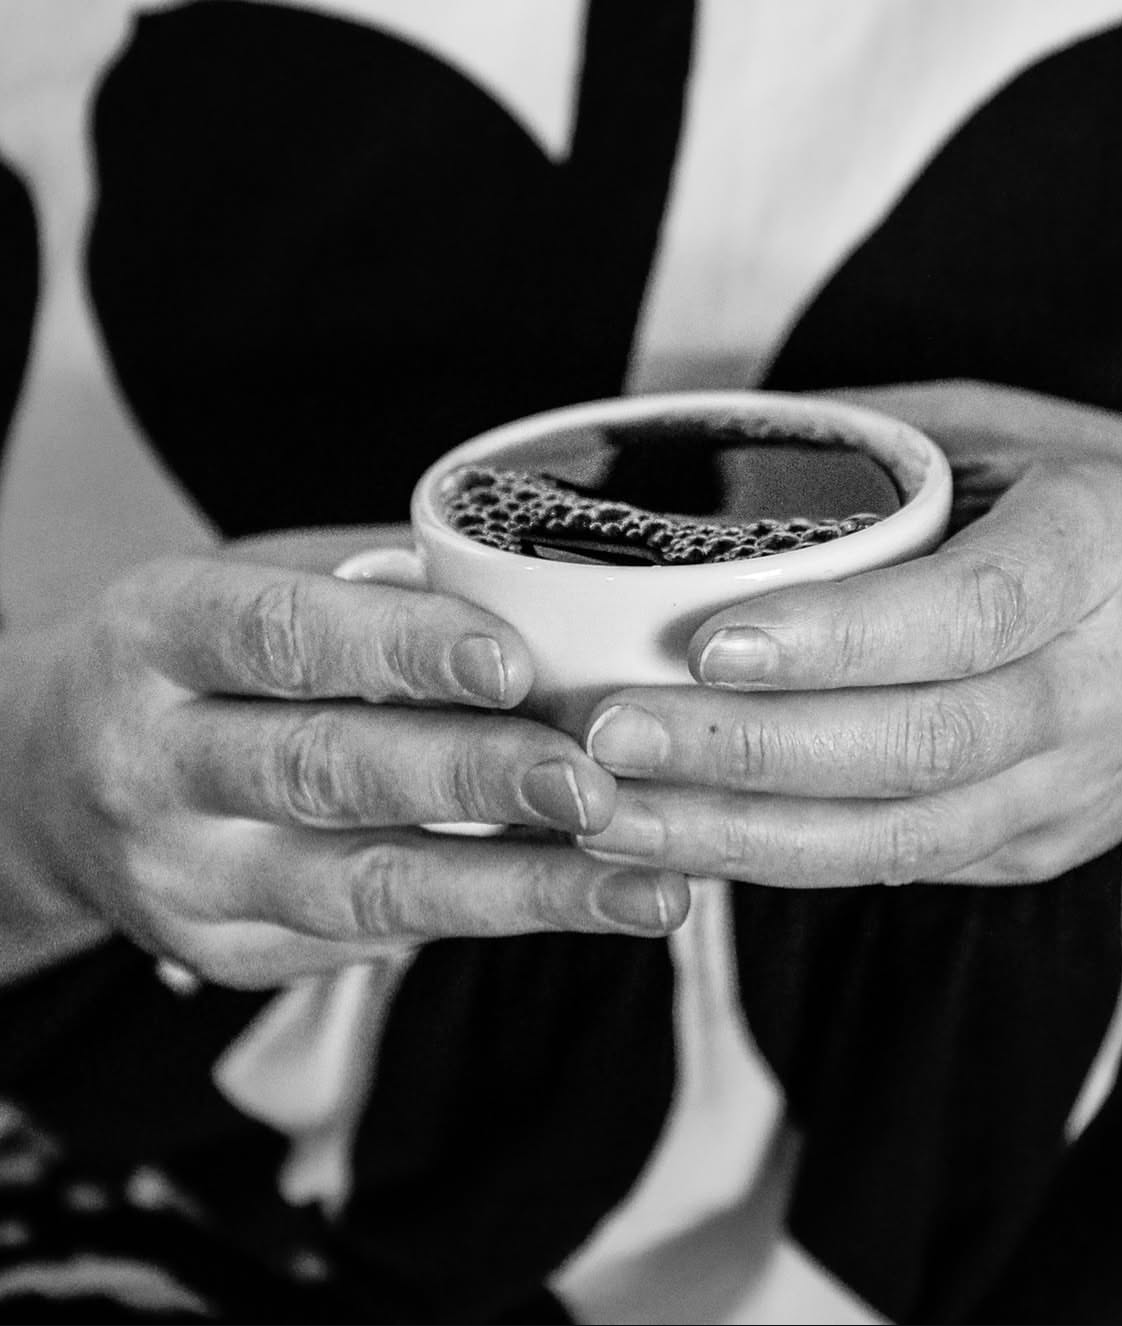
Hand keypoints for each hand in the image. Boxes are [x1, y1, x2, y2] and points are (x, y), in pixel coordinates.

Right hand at [0, 529, 687, 987]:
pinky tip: (585, 902)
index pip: (283, 638)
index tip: (514, 661)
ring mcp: (185, 877)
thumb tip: (538, 591)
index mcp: (160, 638)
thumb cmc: (190, 659)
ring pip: (364, 889)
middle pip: (326, 772)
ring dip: (518, 890)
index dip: (401, 650)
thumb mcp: (245, 585)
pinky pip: (370, 939)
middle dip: (475, 780)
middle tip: (596, 783)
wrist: (46, 782)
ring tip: (644, 886)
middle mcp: (155, 763)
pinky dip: (487, 918)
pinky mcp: (227, 954)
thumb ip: (370, 587)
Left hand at [579, 384, 1121, 885]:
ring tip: (611, 813)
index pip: (967, 613)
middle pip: (920, 745)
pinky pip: (900, 868)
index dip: (838, 639)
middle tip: (609, 732)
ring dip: (742, 837)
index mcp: (1098, 554)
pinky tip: (682, 841)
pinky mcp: (1036, 849)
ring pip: (901, 838)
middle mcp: (1096, 688)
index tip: (708, 641)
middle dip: (749, 751)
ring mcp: (1071, 789)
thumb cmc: (1106, 504)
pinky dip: (781, 861)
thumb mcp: (1013, 430)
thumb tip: (703, 451)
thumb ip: (878, 444)